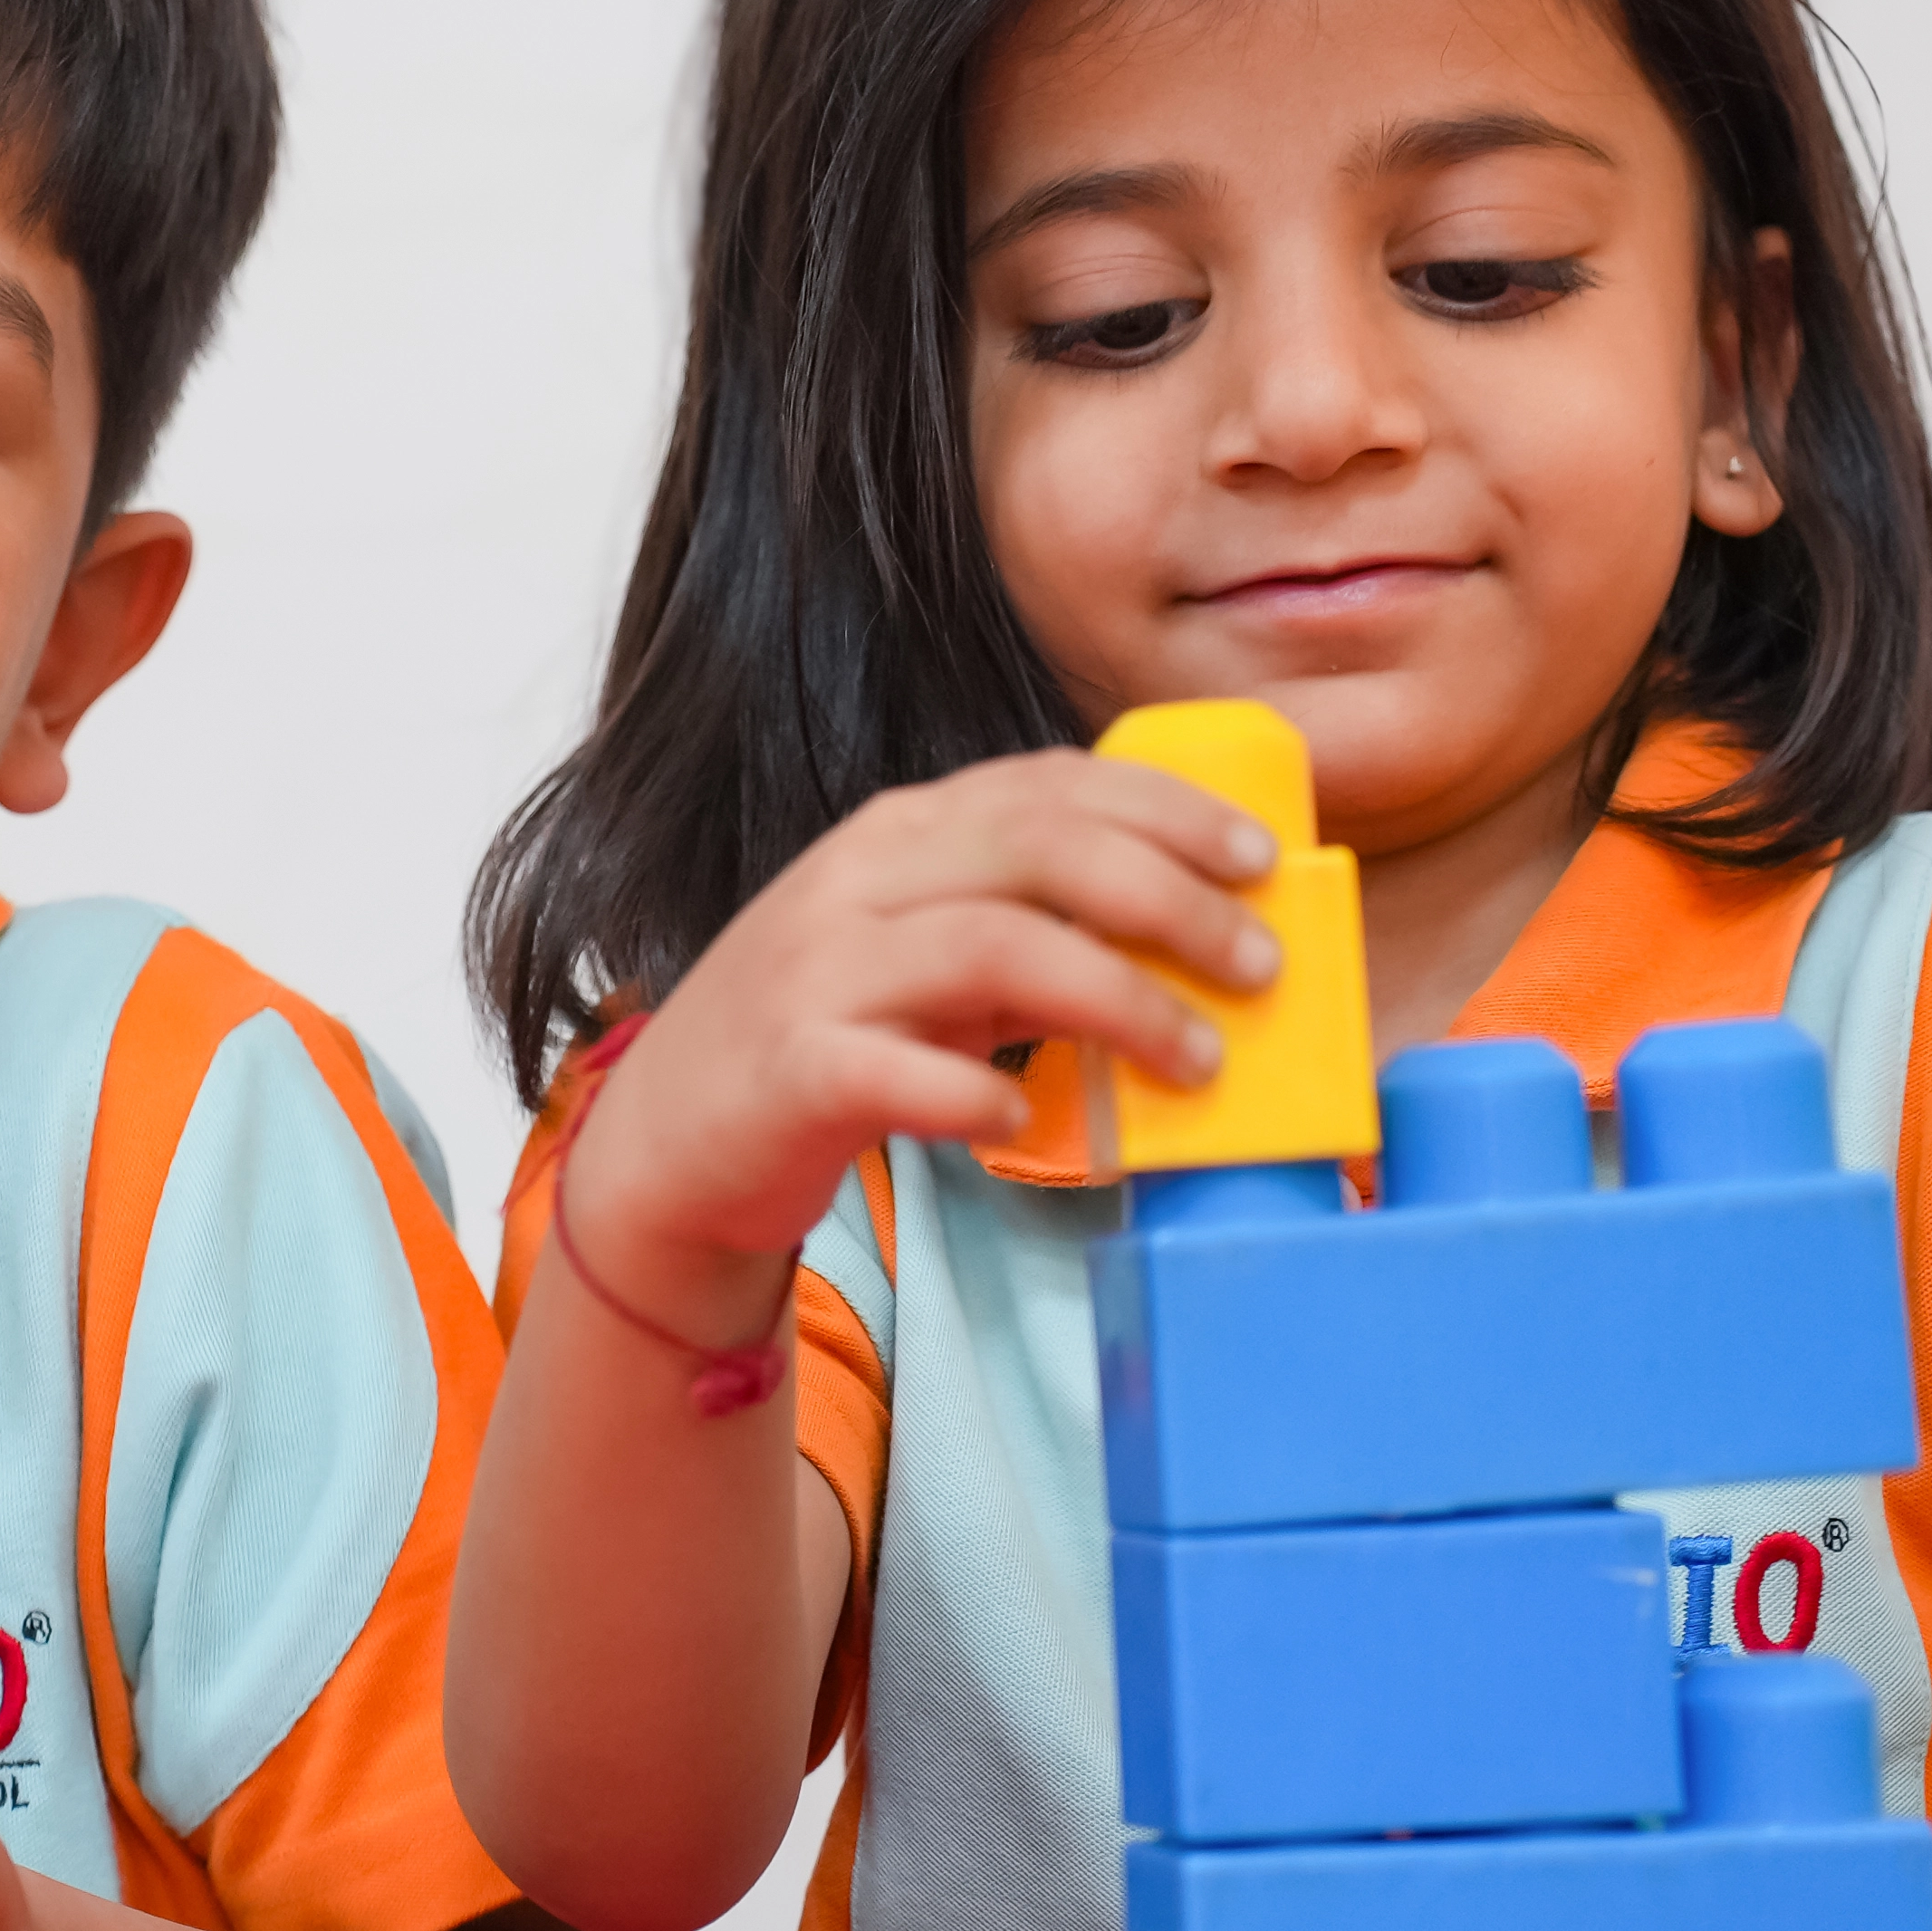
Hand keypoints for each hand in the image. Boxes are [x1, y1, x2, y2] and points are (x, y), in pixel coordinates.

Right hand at [565, 748, 1275, 1325]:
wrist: (668, 1144)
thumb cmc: (828, 1042)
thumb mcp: (927, 954)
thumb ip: (1030, 922)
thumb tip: (1189, 929)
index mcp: (901, 836)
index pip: (1051, 786)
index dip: (1169, 811)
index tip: (1263, 858)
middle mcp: (857, 882)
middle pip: (1038, 849)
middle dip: (1171, 897)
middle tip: (1257, 964)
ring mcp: (817, 972)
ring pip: (990, 947)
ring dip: (1115, 997)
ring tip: (1195, 1056)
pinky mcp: (790, 1072)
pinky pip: (899, 1071)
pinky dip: (977, 1093)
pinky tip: (1027, 1118)